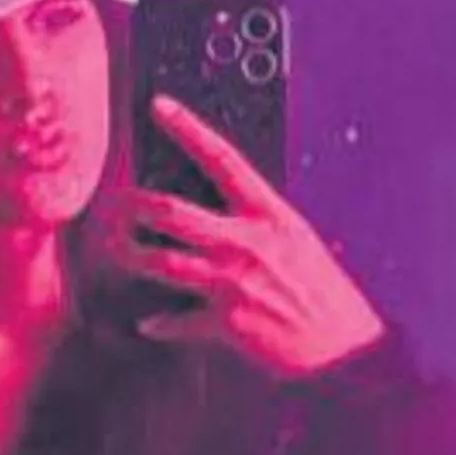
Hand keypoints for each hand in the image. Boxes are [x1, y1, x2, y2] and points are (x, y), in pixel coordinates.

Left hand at [113, 94, 385, 379]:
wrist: (344, 348)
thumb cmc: (324, 293)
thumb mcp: (297, 241)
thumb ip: (258, 223)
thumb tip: (222, 208)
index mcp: (269, 215)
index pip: (222, 159)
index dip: (188, 128)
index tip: (159, 106)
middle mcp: (246, 242)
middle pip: (172, 211)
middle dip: (134, 204)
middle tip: (112, 200)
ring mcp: (232, 281)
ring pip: (162, 261)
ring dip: (130, 255)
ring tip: (112, 249)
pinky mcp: (225, 322)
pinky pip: (176, 320)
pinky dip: (159, 324)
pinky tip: (147, 324)